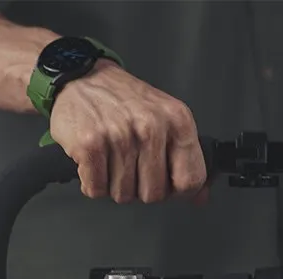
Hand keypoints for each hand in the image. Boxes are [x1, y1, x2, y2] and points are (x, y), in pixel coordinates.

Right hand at [49, 60, 207, 203]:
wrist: (82, 76)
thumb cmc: (124, 100)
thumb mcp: (165, 118)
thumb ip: (185, 158)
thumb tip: (200, 196)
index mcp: (177, 120)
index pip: (190, 180)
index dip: (176, 190)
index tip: (166, 184)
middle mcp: (151, 127)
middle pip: (154, 194)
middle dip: (140, 188)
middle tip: (131, 165)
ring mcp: (119, 136)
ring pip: (123, 195)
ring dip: (114, 185)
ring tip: (111, 159)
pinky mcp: (90, 145)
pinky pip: (96, 189)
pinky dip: (92, 182)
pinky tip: (95, 162)